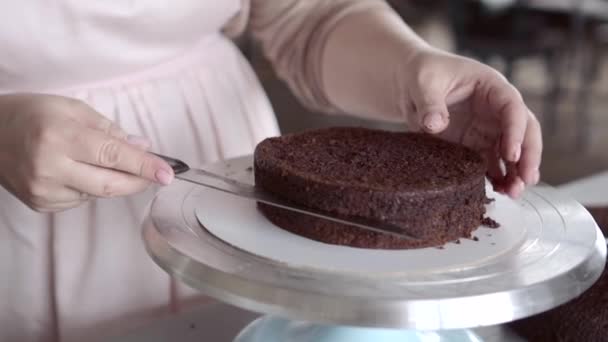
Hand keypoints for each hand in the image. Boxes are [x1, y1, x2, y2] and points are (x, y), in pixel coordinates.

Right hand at [0, 93, 174, 211]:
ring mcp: (43, 191)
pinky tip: (79, 172)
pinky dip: (91, 187)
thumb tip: (143, 147)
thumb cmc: (32, 114)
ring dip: (112, 181)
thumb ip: (110, 130)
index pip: (113, 156)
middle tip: (155, 174)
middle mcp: (50, 168)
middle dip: (138, 181)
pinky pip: (81, 200)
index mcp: (60, 137)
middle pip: (109, 185)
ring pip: (97, 194)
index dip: (144, 166)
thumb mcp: (72, 109)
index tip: (168, 173)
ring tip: (102, 161)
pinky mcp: (41, 205)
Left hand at [401, 49, 541, 197]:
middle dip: (528, 155)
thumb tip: (435, 124)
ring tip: (514, 194)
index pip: (512, 107)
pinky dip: (497, 178)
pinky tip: (499, 193)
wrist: (410, 84)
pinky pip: (492, 163)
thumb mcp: (424, 83)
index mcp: (491, 87)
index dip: (515, 130)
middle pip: (524, 131)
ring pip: (511, 152)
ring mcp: (488, 129)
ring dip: (516, 172)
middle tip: (527, 179)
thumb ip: (430, 103)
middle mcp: (496, 109)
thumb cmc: (423, 74)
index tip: (511, 154)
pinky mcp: (475, 146)